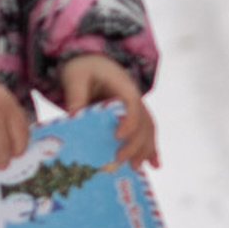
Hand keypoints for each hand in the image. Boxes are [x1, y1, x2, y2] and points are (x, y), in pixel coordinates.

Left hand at [58, 52, 158, 167]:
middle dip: (135, 142)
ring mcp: (134, 109)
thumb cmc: (83, 66)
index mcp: (123, 86)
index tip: (118, 135)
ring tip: (137, 167)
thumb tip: (74, 118)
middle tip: (120, 159)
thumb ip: (76, 95)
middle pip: (142, 121)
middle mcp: (134, 99)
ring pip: (147, 130)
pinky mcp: (130, 117)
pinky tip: (154, 164)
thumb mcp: (75, 76)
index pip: (131, 104)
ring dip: (145, 149)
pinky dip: (150, 148)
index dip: (129, 120)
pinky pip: (144, 133)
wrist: (90, 60)